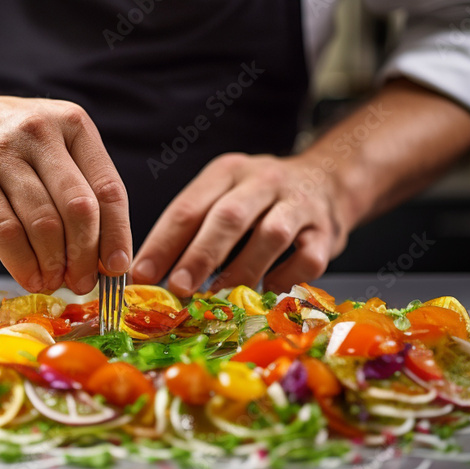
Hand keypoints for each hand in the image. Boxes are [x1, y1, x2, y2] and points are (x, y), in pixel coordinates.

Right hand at [0, 93, 130, 294]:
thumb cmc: (8, 145)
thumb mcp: (52, 147)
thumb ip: (80, 188)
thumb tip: (105, 257)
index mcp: (73, 125)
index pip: (109, 188)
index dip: (117, 235)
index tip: (117, 268)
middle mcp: (41, 133)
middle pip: (79, 209)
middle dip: (85, 256)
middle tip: (81, 282)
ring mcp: (3, 153)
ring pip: (44, 223)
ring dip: (53, 264)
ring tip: (53, 282)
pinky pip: (5, 230)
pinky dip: (21, 263)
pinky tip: (28, 278)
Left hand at [130, 152, 349, 295]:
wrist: (326, 180)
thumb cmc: (258, 198)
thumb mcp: (222, 195)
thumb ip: (191, 229)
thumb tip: (151, 277)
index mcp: (226, 172)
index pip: (188, 207)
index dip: (162, 244)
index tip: (142, 276)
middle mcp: (263, 181)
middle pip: (228, 217)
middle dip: (200, 255)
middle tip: (179, 288)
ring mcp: (298, 204)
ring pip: (270, 235)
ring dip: (241, 270)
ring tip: (219, 296)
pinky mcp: (326, 231)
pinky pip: (308, 258)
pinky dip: (285, 279)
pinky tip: (266, 292)